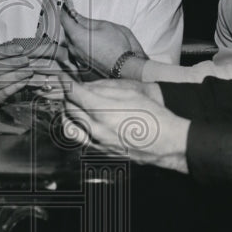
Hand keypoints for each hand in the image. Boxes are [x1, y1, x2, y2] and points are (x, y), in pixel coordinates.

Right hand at [0, 37, 60, 101]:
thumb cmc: (2, 71)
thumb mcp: (3, 60)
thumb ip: (11, 55)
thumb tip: (26, 50)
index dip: (7, 51)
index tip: (20, 49)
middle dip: (13, 63)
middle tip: (26, 60)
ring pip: (1, 80)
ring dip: (17, 74)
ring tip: (29, 71)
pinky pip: (5, 92)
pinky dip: (16, 85)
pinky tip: (25, 81)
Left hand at [60, 8, 145, 78]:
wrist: (124, 66)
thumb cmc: (117, 47)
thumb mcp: (103, 26)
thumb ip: (87, 21)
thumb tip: (77, 16)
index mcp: (77, 36)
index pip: (64, 20)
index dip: (64, 11)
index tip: (66, 6)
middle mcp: (74, 48)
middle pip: (66, 31)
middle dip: (70, 22)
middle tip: (76, 15)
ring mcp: (78, 57)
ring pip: (71, 41)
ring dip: (75, 33)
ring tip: (86, 28)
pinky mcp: (83, 63)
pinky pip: (76, 49)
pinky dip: (79, 42)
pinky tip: (90, 40)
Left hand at [61, 80, 188, 171]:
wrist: (168, 143)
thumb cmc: (153, 116)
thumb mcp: (130, 93)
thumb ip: (103, 89)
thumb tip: (85, 86)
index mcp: (102, 112)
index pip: (74, 94)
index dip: (66, 83)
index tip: (64, 78)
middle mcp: (96, 130)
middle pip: (69, 110)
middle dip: (66, 97)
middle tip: (69, 89)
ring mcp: (98, 144)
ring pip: (70, 128)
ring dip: (67, 114)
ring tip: (72, 106)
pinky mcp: (103, 153)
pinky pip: (81, 140)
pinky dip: (77, 128)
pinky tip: (84, 122)